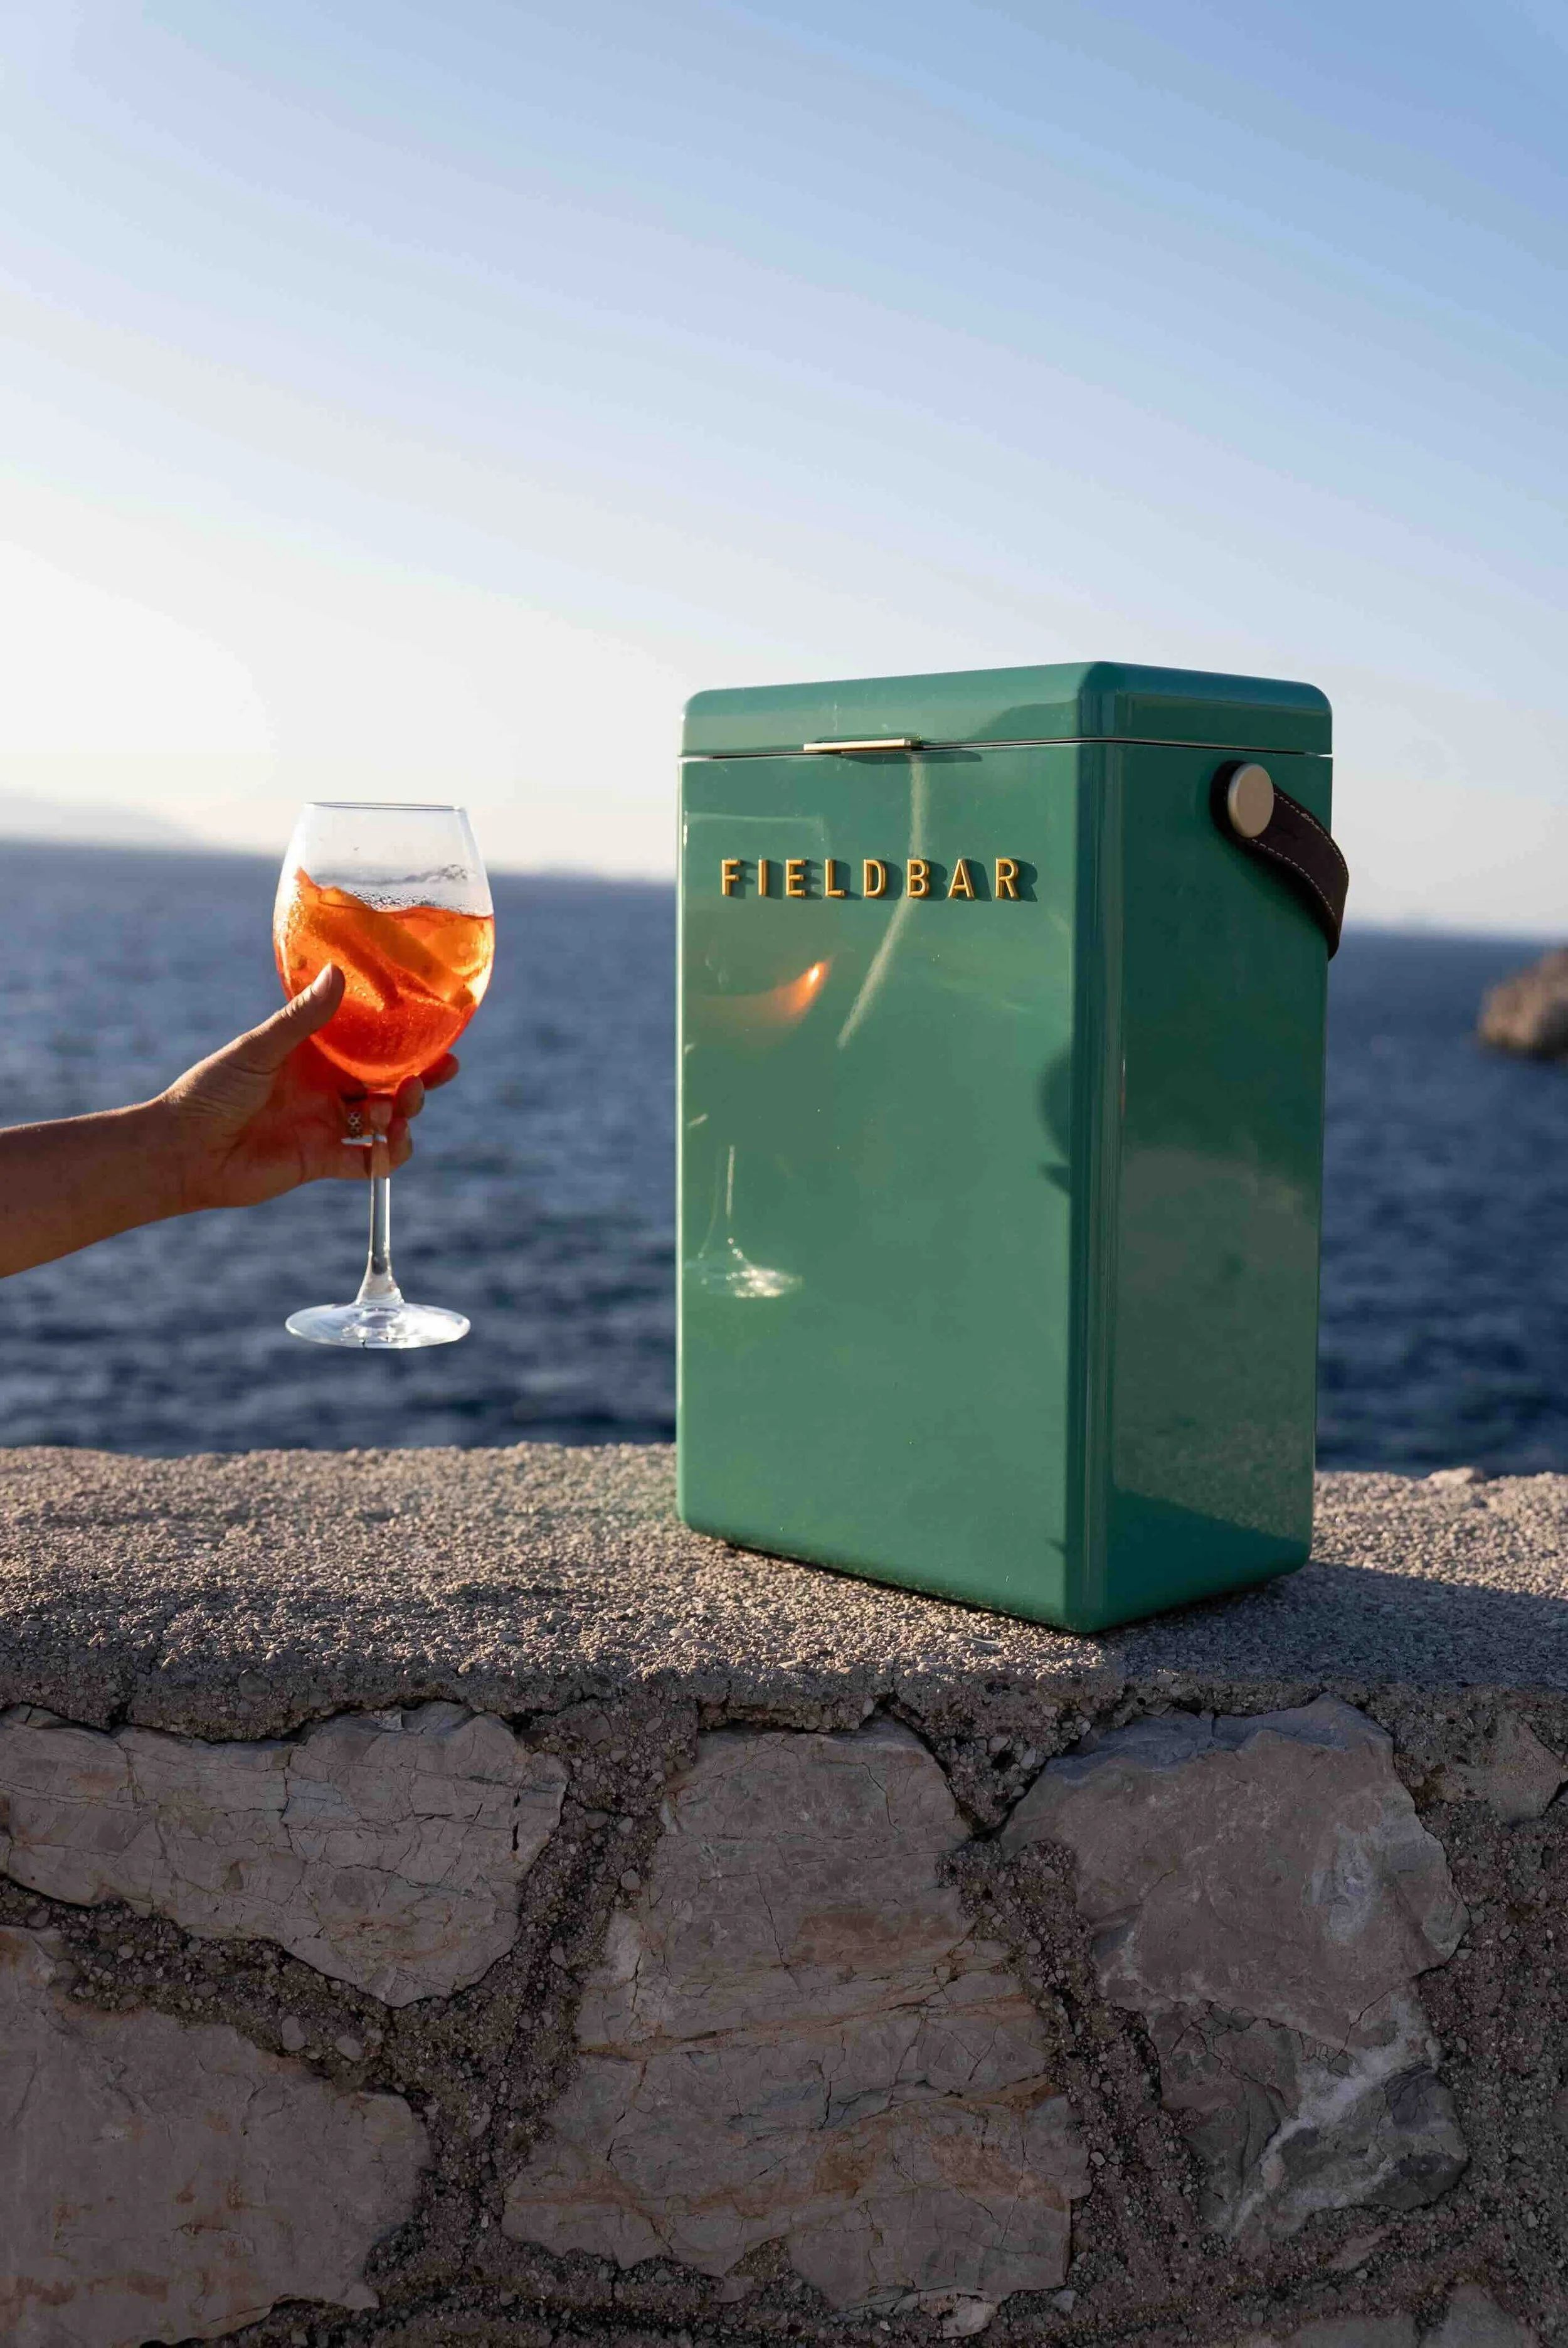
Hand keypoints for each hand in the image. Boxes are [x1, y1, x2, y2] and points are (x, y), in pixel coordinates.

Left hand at [158, 966, 459, 1212]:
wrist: (182, 1151)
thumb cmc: (211, 1091)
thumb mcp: (258, 1048)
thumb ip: (303, 1019)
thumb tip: (339, 972)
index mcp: (314, 1055)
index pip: (370, 1044)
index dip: (405, 1042)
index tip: (437, 1036)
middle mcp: (326, 1089)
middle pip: (387, 1083)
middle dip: (417, 1081)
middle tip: (430, 1078)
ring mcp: (326, 1125)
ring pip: (384, 1122)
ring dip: (402, 1117)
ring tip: (395, 1111)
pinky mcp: (322, 1161)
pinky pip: (368, 1163)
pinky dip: (386, 1158)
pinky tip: (388, 1149)